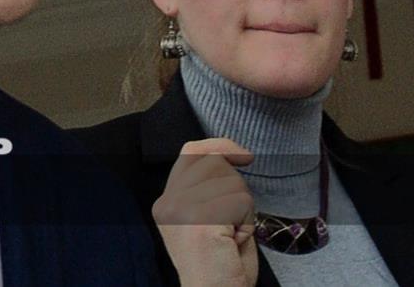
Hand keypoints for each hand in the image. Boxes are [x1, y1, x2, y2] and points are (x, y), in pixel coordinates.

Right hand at [152, 138, 257, 286]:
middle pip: (213, 161)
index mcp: (167, 203)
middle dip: (234, 185)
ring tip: (230, 235)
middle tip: (232, 220)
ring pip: (230, 180)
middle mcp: (168, 202)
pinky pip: (240, 200)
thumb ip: (208, 189)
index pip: (190, 153)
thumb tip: (225, 158)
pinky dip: (246, 221)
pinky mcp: (200, 216)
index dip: (219, 146)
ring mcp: (181, 208)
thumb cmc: (219, 267)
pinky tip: (233, 241)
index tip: (242, 156)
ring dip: (241, 207)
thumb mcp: (207, 220)